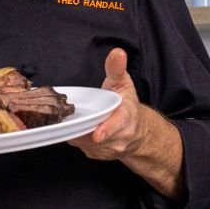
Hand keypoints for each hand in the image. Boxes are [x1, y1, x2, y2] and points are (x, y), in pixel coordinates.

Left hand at [68, 48, 184, 198]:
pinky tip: (79, 127)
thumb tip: (117, 53)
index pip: (117, 124)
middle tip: (71, 117)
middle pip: (96, 136)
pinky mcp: (99, 155)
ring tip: (76, 119)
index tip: (97, 134)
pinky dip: (77, 138)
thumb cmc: (127, 105)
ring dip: (78, 132)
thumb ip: (117, 69)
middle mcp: (121, 137)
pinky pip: (82, 147)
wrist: (137, 130)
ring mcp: (111, 149)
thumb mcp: (123, 83)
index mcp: (127, 117)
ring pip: (86, 143)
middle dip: (83, 127)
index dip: (106, 130)